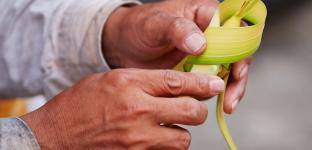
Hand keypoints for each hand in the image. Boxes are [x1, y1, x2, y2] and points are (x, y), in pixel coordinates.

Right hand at [21, 69, 224, 148]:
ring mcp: (137, 139)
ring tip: (166, 127)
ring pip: (183, 139)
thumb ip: (145, 80)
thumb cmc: (80, 105)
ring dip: (180, 133)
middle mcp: (137, 111)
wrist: (55, 136)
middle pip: (191, 112)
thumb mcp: (111, 79)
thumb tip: (178, 84)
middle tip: (192, 108)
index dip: (202, 84)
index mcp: (130, 85)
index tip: (215, 84)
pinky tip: (154, 140)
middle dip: (197, 110)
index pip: (178, 82)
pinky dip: (166, 147)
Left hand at [102, 0, 249, 113]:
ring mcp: (206, 54)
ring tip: (226, 105)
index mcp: (205, 15)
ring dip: (230, 89)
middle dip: (238, 76)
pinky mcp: (197, 72)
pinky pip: (212, 84)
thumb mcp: (155, 24)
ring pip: (229, 71)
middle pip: (238, 53)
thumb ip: (177, 29)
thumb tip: (200, 44)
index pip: (235, 27)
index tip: (236, 69)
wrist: (121, 46)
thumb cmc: (138, 27)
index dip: (242, 47)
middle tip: (231, 96)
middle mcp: (211, 34)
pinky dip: (215, 95)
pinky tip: (212, 105)